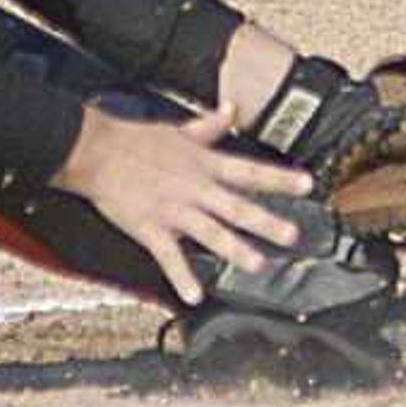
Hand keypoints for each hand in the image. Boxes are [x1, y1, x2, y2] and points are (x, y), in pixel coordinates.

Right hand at [54, 100, 312, 301]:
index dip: (280, 178)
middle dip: (266, 222)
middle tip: (292, 235)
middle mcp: (195, 188)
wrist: (97, 151)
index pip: (249, 171)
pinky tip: (194, 296)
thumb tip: (231, 109)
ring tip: (258, 265)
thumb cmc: (137, 140)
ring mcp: (174, 210)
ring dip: (235, 249)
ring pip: (210, 233)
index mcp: (204, 164)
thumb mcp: (179, 129)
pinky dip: (182, 277)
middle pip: (237, 207)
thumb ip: (209, 126)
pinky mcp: (151, 229)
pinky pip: (170, 257)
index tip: (308, 185)